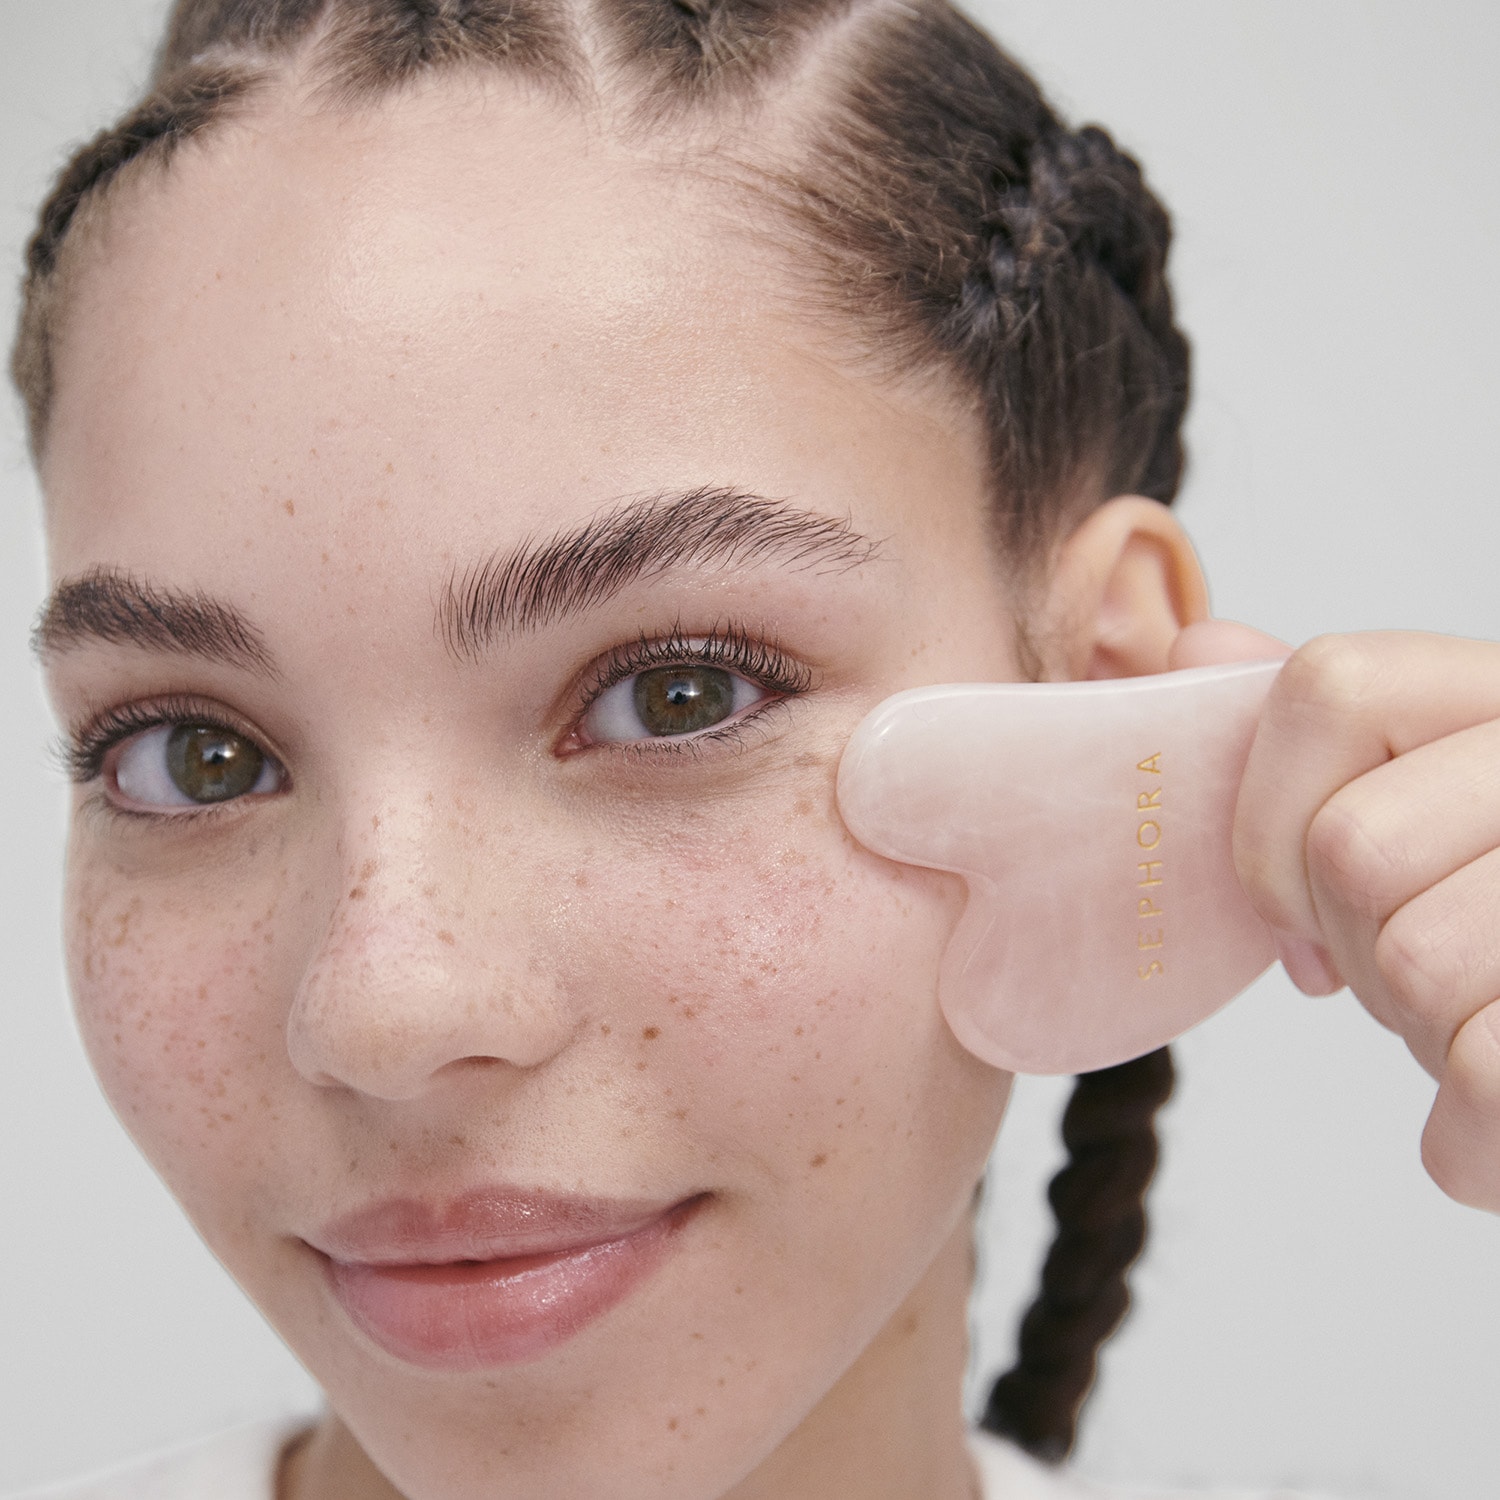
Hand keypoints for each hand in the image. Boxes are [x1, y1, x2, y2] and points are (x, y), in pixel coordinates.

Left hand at [1180, 625, 1499, 1212]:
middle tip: (1418, 976)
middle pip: (1355, 844)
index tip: (1297, 906)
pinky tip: (1499, 1111)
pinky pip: (1483, 1073)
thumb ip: (1324, 733)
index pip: (1330, 687)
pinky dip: (1472, 1135)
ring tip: (1483, 1022)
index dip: (1272, 816)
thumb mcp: (1428, 806)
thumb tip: (1203, 644)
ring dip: (1421, 1031)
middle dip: (1351, 945)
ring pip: (1416, 962)